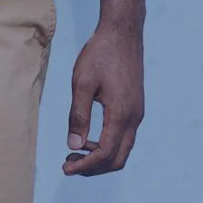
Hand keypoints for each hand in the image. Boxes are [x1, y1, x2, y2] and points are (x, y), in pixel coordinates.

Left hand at [62, 20, 144, 175]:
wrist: (122, 33)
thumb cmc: (99, 54)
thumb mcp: (82, 83)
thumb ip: (78, 115)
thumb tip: (74, 146)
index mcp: (121, 114)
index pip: (105, 154)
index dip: (86, 165)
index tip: (65, 168)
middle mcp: (134, 118)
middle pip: (118, 158)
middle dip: (94, 167)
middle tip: (69, 165)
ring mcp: (137, 113)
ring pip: (123, 150)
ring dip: (100, 157)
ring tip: (75, 152)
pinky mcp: (135, 107)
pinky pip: (124, 137)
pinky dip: (108, 145)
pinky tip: (89, 138)